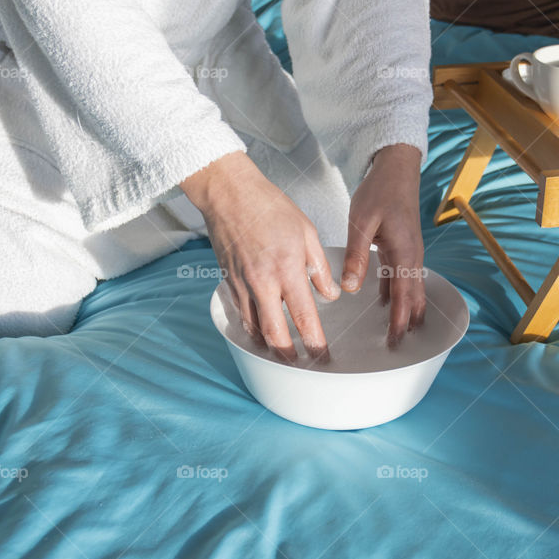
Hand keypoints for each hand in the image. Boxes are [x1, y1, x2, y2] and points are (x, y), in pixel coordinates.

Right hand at [180, 151, 339, 361]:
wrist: (228, 193)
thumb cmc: (269, 207)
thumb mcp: (307, 232)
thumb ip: (319, 268)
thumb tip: (330, 294)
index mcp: (287, 269)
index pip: (304, 316)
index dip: (314, 341)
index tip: (322, 355)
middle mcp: (262, 282)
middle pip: (274, 333)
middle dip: (288, 356)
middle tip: (300, 365)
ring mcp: (242, 283)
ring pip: (254, 328)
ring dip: (269, 344)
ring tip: (283, 354)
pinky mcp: (228, 281)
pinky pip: (242, 313)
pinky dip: (253, 326)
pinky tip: (262, 331)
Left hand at [342, 144, 424, 345]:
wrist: (397, 168)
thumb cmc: (380, 190)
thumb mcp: (361, 222)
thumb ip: (356, 256)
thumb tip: (351, 288)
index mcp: (404, 253)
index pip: (404, 296)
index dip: (399, 320)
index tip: (394, 341)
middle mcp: (412, 256)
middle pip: (413, 297)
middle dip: (407, 322)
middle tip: (397, 346)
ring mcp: (409, 252)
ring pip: (410, 289)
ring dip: (404, 310)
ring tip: (396, 332)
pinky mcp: (403, 247)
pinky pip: (402, 277)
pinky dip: (398, 294)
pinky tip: (385, 304)